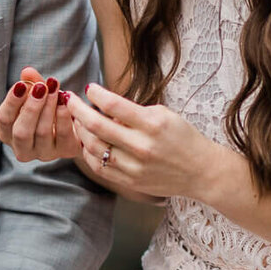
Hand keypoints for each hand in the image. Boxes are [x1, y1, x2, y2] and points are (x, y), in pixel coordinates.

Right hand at [0, 66, 81, 162]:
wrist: (76, 123)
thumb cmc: (49, 108)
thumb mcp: (39, 94)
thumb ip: (31, 83)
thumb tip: (27, 71)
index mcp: (9, 134)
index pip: (5, 119)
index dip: (12, 101)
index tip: (21, 84)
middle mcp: (23, 148)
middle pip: (21, 132)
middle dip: (30, 108)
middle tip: (40, 87)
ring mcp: (44, 153)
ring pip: (42, 132)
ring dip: (48, 107)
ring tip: (54, 88)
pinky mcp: (65, 151)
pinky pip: (63, 135)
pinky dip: (63, 115)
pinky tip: (66, 100)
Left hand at [68, 80, 223, 201]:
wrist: (200, 171)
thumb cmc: (183, 138)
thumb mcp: (164, 115)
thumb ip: (134, 111)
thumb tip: (105, 109)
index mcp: (152, 124)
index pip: (114, 105)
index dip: (96, 94)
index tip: (89, 88)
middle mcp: (141, 146)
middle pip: (97, 126)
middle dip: (78, 110)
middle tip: (69, 99)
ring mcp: (134, 166)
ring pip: (93, 147)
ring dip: (80, 131)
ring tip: (76, 120)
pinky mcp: (130, 181)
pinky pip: (99, 166)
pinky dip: (88, 152)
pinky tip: (86, 142)